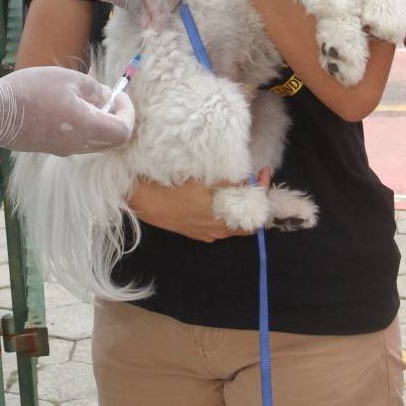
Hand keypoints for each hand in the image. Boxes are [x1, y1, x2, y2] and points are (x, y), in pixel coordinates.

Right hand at [0, 67, 134, 155]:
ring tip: (87, 99)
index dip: (127, 113)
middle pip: (112, 140)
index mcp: (87, 126)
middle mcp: (79, 145)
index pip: (123, 131)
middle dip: (116, 118)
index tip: (119, 95)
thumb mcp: (67, 78)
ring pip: (96, 143)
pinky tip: (70, 108)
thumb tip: (105, 96)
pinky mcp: (52, 149)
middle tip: (107, 97)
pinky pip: (79, 143)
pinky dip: (85, 128)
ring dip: (100, 123)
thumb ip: (93, 88)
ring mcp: (65, 150)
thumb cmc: (31, 90)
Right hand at [128, 170, 271, 242]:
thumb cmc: (172, 188)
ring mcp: (205, 233)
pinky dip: (222, 210)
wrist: (142, 200)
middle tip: (252, 178)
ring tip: (235, 184)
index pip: (256, 213)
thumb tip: (245, 179)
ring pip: (230, 223)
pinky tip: (216, 196)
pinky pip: (216, 224)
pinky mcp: (193, 232)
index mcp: (223, 221)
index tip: (262, 171)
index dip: (263, 191)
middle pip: (245, 221)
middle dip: (252, 199)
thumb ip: (228, 180)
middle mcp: (217, 232)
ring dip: (236, 204)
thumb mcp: (202, 179)